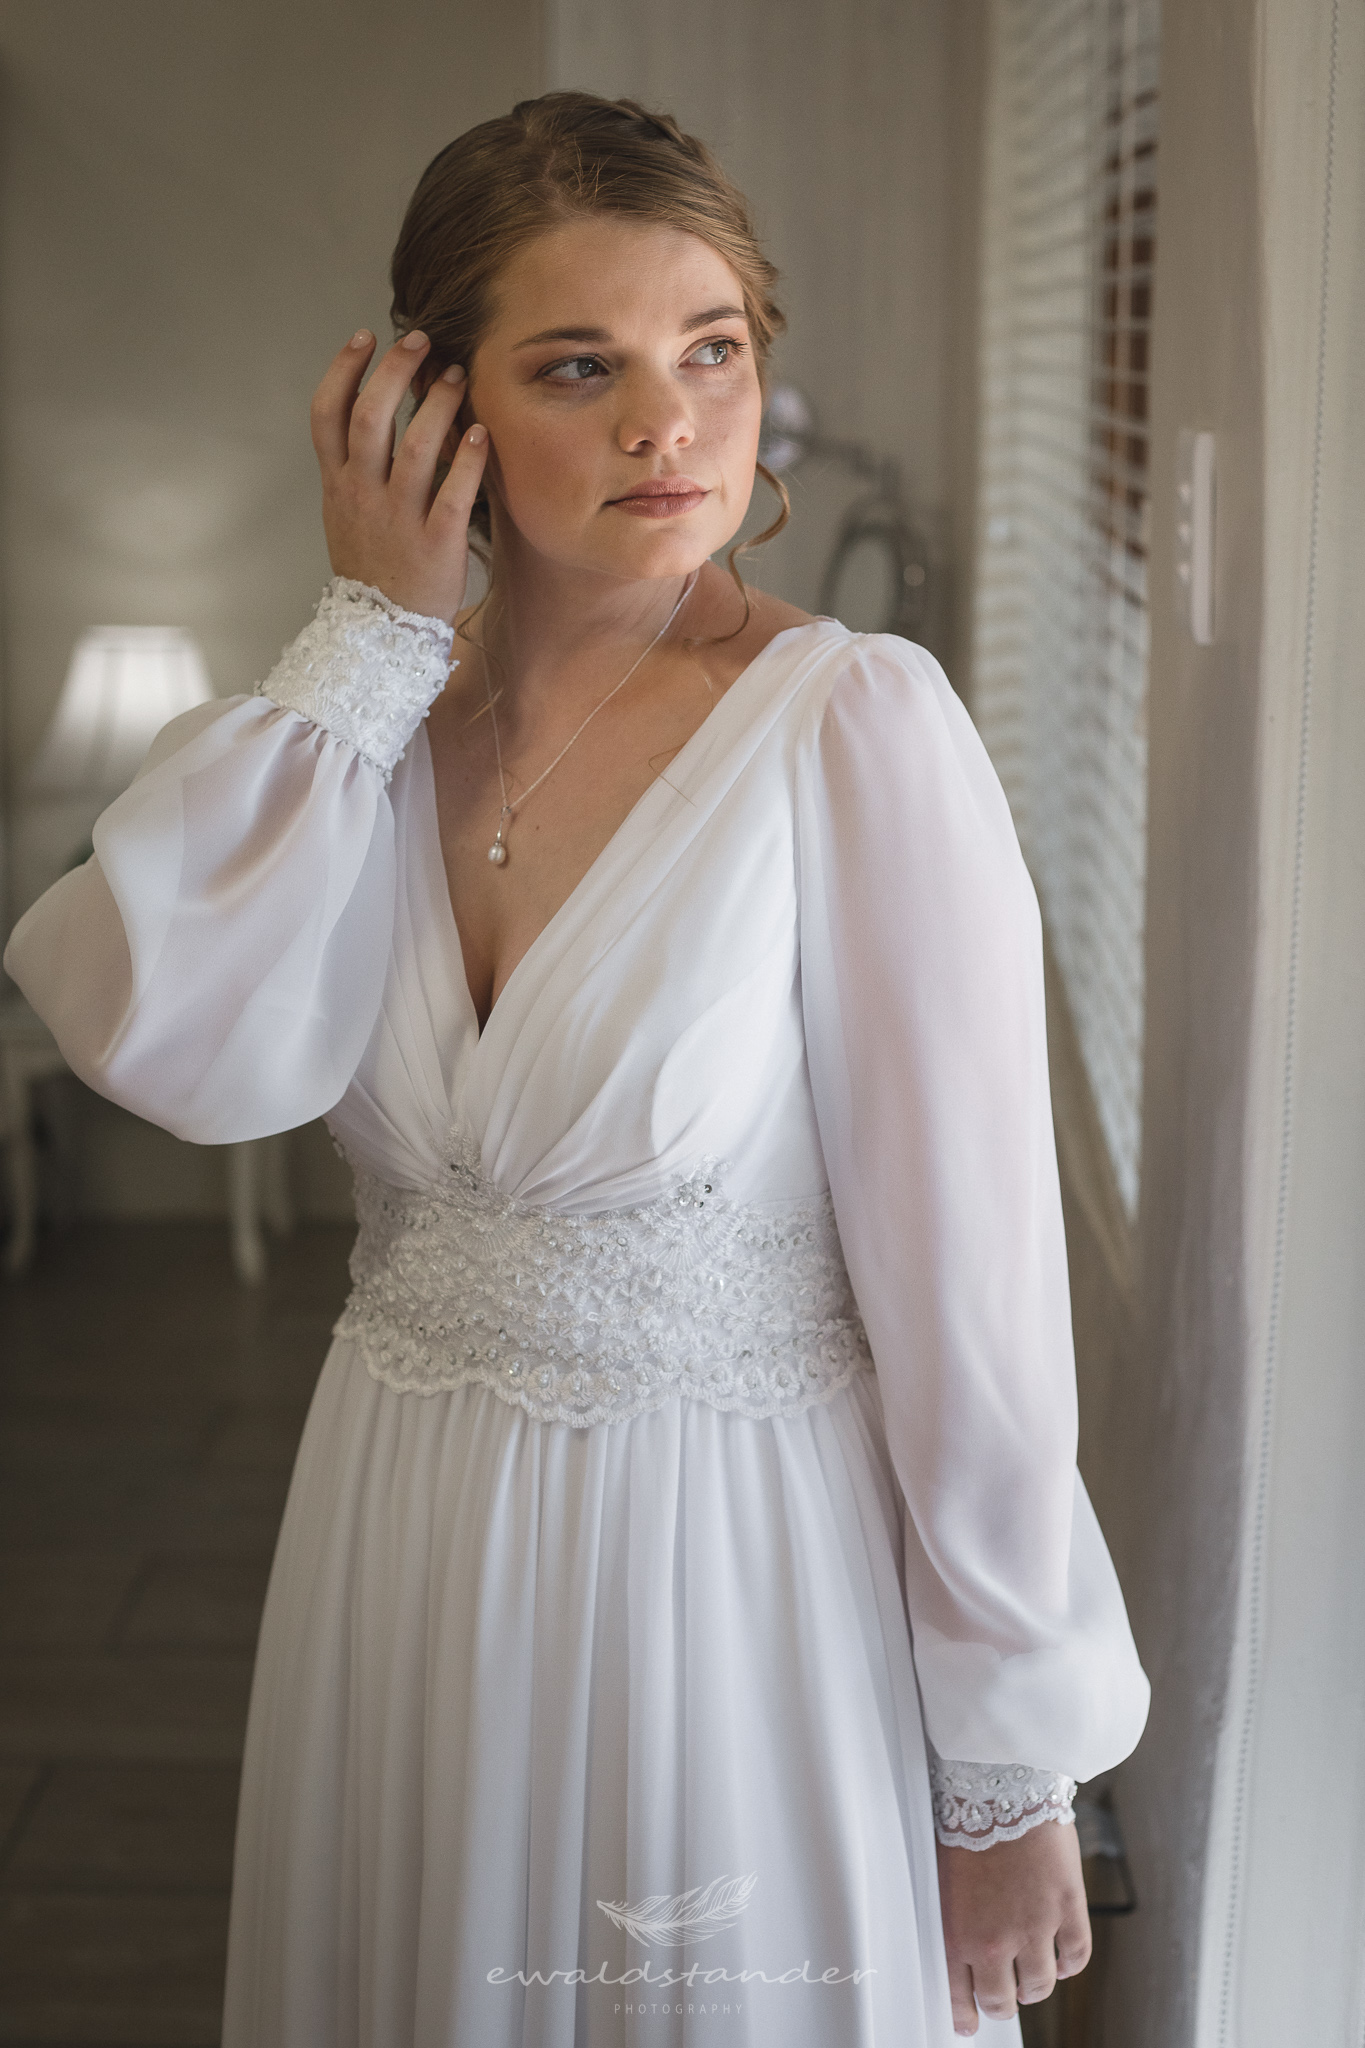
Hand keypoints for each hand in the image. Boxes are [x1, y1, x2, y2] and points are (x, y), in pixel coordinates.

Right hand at [309, 328, 489, 624]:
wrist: (380, 635)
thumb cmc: (372, 569)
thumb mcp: (345, 515)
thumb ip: (355, 467)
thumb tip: (376, 408)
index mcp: (337, 485)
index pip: (326, 414)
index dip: (342, 369)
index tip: (365, 337)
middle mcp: (362, 496)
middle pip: (371, 416)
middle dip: (396, 370)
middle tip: (422, 341)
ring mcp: (397, 520)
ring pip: (415, 446)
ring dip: (438, 403)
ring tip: (457, 376)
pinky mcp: (435, 545)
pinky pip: (453, 493)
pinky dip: (469, 459)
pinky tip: (482, 433)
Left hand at [936, 1820, 1090, 2033]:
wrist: (1000, 1784)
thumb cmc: (964, 1823)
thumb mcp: (943, 1879)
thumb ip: (952, 1920)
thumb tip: (957, 1953)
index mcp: (957, 1932)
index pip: (960, 1996)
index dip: (966, 2015)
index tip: (968, 2022)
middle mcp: (995, 1940)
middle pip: (1003, 2000)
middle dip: (1002, 2001)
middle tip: (1003, 1992)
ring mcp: (1035, 1927)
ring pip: (1040, 1985)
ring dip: (1034, 1984)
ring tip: (1030, 1972)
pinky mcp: (1067, 1907)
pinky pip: (1076, 1956)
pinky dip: (1070, 1963)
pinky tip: (1062, 1957)